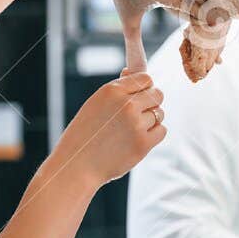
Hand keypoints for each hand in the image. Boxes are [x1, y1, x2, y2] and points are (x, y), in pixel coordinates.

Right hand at [51, 71, 164, 185]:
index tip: (138, 99)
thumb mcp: (95, 104)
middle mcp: (126, 104)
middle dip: (151, 103)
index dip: (144, 89)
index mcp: (112, 90)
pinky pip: (161, 131)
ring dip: (151, 121)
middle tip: (139, 115)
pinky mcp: (143, 143)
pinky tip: (138, 139)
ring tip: (132, 131)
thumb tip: (131, 72)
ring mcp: (136, 124)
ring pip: (159, 113)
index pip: (146, 79)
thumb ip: (117, 90)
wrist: (77, 165)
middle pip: (157, 94)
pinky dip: (154, 135)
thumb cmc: (85, 134)